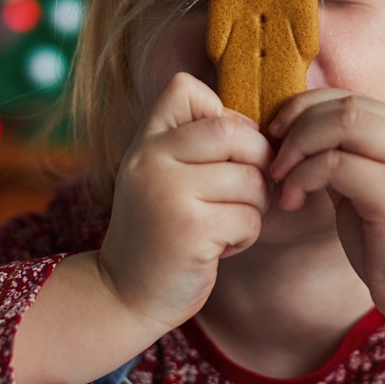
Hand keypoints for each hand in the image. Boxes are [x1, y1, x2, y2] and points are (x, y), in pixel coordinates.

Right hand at [100, 72, 272, 335]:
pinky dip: (246, 235)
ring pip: (250, 179)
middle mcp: (151, 160)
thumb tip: (260, 127)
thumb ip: (192, 145)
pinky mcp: (190, 230)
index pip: (185, 89)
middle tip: (247, 189)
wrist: (123, 294)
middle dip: (257, 161)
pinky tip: (221, 246)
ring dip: (255, 205)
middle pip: (234, 131)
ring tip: (229, 222)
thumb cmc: (158, 232)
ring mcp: (169, 193)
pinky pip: (249, 218)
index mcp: (145, 142)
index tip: (226, 151)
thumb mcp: (160, 177)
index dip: (221, 113)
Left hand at [266, 90, 384, 325]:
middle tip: (273, 160)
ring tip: (281, 180)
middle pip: (346, 105)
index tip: (276, 137)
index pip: (350, 97)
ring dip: (298, 148)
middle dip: (297, 126)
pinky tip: (293, 201)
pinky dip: (303, 177)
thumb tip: (291, 129)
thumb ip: (341, 155)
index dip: (304, 108)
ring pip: (343, 123)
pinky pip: (337, 165)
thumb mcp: (361, 188)